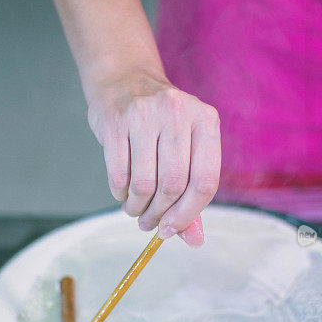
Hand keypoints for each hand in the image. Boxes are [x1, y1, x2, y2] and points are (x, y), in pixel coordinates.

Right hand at [87, 73, 220, 246]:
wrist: (124, 79)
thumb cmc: (161, 123)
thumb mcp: (186, 148)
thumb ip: (192, 195)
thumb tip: (194, 241)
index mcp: (206, 121)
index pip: (205, 182)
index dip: (188, 215)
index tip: (171, 230)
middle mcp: (178, 114)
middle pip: (173, 185)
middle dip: (159, 213)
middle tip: (149, 223)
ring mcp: (145, 114)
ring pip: (144, 183)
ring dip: (137, 207)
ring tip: (134, 210)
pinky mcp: (115, 120)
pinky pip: (118, 174)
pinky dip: (119, 192)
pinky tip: (122, 191)